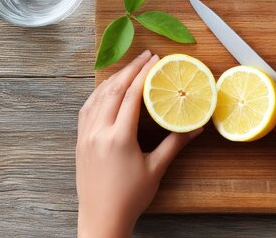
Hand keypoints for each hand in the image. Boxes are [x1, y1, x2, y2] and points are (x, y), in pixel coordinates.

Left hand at [76, 50, 202, 237]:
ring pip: (97, 97)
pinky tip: (107, 90)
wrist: (101, 218)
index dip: (144, 74)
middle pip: (114, 90)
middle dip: (130, 69)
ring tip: (129, 68)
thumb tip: (195, 128)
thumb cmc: (130, 197)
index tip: (155, 61)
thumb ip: (174, 144)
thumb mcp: (155, 169)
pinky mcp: (80, 141)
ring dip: (114, 78)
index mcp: (118, 138)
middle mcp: (98, 132)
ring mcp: (86, 136)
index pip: (131, 96)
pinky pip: (87, 109)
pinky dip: (98, 94)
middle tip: (146, 56)